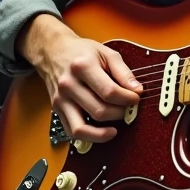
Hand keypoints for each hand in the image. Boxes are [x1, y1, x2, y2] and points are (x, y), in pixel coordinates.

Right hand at [18, 14, 141, 143]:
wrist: (53, 52)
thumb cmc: (82, 52)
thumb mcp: (106, 53)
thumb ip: (124, 72)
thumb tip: (137, 90)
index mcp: (82, 67)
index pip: (110, 92)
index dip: (128, 99)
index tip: (136, 98)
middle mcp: (68, 84)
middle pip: (99, 110)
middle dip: (120, 113)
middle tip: (128, 108)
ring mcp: (60, 99)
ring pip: (82, 128)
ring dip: (103, 132)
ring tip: (116, 127)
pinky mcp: (57, 109)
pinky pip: (72, 132)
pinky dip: (89, 137)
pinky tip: (101, 132)